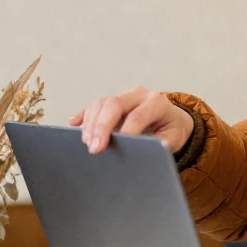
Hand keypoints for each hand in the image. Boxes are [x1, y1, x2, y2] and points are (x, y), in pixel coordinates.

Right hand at [68, 87, 193, 153]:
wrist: (173, 119)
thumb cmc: (171, 131)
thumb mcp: (172, 139)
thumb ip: (158, 143)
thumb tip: (140, 152)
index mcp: (158, 103)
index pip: (137, 115)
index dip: (125, 131)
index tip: (114, 147)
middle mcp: (140, 95)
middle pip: (114, 104)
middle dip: (102, 126)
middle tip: (94, 147)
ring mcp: (125, 96)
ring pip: (102, 103)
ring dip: (91, 123)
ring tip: (87, 142)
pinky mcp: (113, 101)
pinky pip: (95, 105)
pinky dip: (84, 114)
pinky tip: (74, 122)